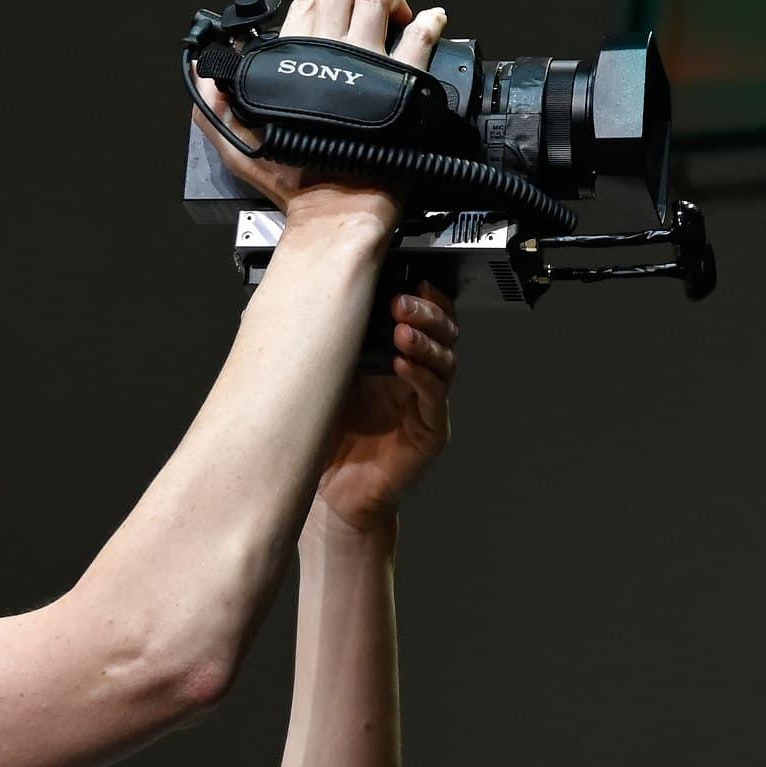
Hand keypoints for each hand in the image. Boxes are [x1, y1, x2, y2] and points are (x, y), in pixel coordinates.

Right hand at [198, 0, 448, 236]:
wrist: (336, 208)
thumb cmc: (293, 180)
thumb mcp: (236, 141)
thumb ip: (214, 102)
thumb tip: (204, 70)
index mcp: (292, 60)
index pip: (303, 6)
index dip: (317, 4)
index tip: (329, 20)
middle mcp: (330, 53)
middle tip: (363, 7)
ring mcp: (368, 65)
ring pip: (377, 0)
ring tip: (396, 14)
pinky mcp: (402, 83)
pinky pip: (420, 38)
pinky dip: (430, 23)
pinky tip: (433, 21)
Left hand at [317, 284, 456, 533]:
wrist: (333, 492)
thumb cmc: (329, 435)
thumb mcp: (329, 377)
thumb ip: (337, 344)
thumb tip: (320, 294)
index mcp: (394, 355)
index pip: (421, 315)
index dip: (421, 293)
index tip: (405, 274)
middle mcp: (416, 375)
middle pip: (443, 331)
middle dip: (426, 311)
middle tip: (401, 301)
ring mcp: (427, 403)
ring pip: (445, 360)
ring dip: (425, 341)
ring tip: (403, 330)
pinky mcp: (431, 431)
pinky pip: (434, 398)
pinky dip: (421, 378)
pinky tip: (403, 365)